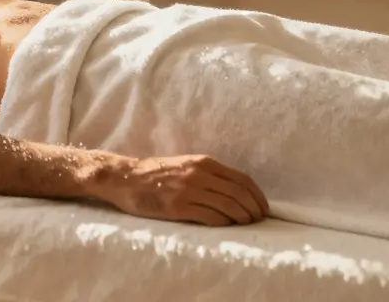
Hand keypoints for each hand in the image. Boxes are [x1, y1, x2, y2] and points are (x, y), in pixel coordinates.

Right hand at [108, 155, 269, 225]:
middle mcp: (198, 174)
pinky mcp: (177, 207)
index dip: (257, 195)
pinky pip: (210, 217)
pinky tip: (226, 226)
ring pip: (228, 206)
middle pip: (239, 193)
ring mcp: (188, 191)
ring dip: (242, 218)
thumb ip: (207, 174)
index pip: (242, 179)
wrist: (125, 178)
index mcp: (202, 162)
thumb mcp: (185, 165)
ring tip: (246, 224)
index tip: (263, 207)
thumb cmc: (155, 173)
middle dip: (254, 209)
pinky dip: (223, 223)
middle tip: (258, 220)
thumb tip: (234, 190)